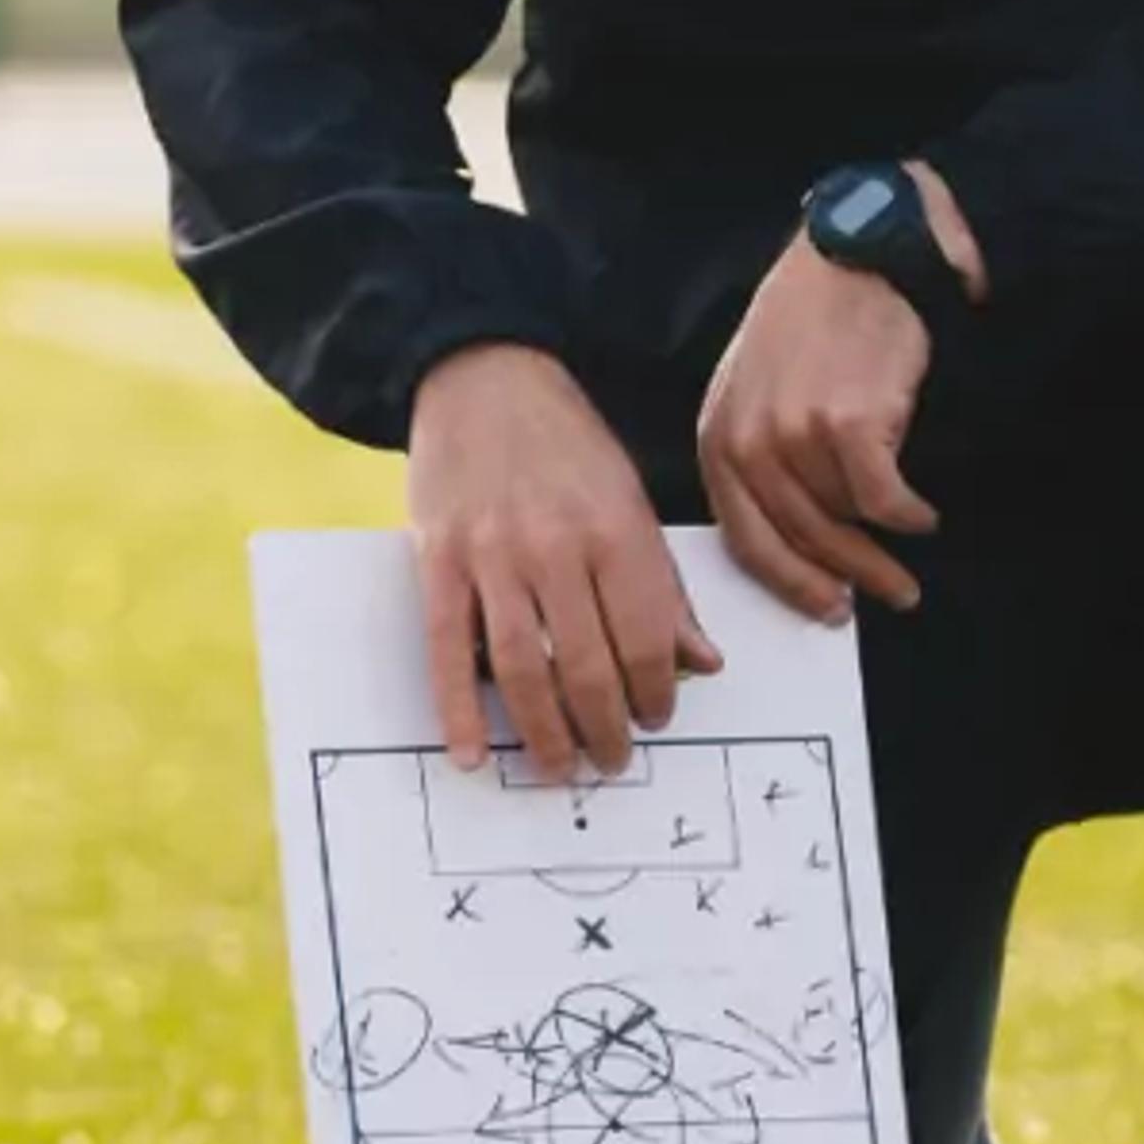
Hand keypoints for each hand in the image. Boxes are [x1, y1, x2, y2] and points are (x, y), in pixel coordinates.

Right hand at [408, 344, 720, 780]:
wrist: (487, 376)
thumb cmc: (570, 445)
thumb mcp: (633, 502)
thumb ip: (665, 585)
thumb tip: (704, 660)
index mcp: (618, 531)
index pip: (648, 636)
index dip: (657, 690)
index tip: (659, 719)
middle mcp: (558, 546)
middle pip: (588, 663)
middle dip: (605, 726)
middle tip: (613, 761)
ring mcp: (494, 555)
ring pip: (524, 668)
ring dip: (544, 731)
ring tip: (560, 767)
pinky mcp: (439, 560)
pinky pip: (448, 650)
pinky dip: (458, 710)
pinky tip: (474, 752)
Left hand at [695, 164, 976, 622]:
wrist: (857, 258)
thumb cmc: (813, 321)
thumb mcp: (757, 386)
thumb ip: (763, 456)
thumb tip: (804, 533)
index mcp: (719, 436)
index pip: (745, 538)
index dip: (790, 582)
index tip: (826, 605)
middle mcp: (749, 441)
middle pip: (800, 541)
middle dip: (847, 579)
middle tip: (887, 597)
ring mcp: (798, 435)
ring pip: (847, 521)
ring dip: (884, 541)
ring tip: (912, 544)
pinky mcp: (850, 426)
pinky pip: (885, 500)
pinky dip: (909, 515)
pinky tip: (923, 513)